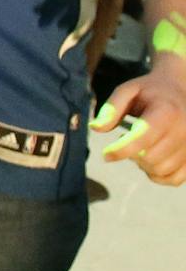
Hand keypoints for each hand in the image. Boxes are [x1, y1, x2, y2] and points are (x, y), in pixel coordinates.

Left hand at [91, 58, 185, 185]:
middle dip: (130, 154)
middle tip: (125, 140)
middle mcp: (184, 131)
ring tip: (138, 147)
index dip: (120, 150)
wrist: (181, 91)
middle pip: (150, 158)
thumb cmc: (149, 92)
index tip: (105, 154)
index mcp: (166, 112)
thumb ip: (111, 109)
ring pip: (160, 171)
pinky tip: (150, 159)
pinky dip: (157, 175)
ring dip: (142, 165)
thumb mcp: (128, 91)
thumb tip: (95, 127)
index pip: (142, 139)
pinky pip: (173, 179)